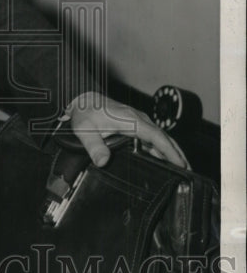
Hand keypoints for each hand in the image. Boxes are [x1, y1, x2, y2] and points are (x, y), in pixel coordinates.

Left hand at [67, 92, 188, 168]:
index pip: (157, 136)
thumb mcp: (85, 130)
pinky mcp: (136, 125)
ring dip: (171, 151)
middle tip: (189, 172)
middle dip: (178, 154)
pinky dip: (162, 148)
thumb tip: (102, 161)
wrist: (83, 101)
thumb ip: (93, 146)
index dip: (170, 151)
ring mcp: (139, 121)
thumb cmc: (85, 113)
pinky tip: (165, 160)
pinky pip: (153, 137)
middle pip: (164, 138)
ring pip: (160, 138)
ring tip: (182, 170)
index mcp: (131, 120)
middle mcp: (139, 119)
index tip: (181, 163)